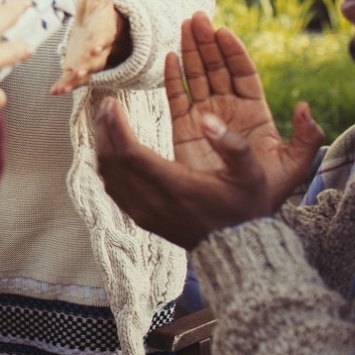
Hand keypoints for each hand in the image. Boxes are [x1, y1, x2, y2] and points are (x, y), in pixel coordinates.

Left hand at [51, 0, 122, 93]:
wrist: (104, 26)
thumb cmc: (99, 7)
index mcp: (105, 27)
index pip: (105, 34)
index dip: (101, 39)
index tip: (97, 44)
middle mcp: (100, 46)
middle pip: (97, 57)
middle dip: (89, 63)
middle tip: (80, 70)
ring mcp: (90, 59)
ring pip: (86, 72)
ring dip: (76, 78)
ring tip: (65, 85)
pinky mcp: (80, 67)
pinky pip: (73, 79)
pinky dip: (65, 85)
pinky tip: (55, 91)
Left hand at [95, 97, 275, 248]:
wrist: (237, 250)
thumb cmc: (245, 209)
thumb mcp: (251, 175)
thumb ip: (233, 145)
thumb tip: (207, 118)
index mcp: (175, 186)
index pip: (129, 152)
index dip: (116, 125)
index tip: (112, 103)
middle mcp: (153, 202)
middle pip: (112, 161)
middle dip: (104, 129)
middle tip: (105, 105)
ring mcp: (144, 213)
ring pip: (108, 175)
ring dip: (102, 145)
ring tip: (106, 121)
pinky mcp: (142, 219)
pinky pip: (113, 189)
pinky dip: (107, 165)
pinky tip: (112, 149)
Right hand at [165, 12, 325, 211]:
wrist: (233, 221)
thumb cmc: (265, 196)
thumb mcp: (295, 167)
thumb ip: (306, 138)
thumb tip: (302, 106)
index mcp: (256, 114)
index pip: (243, 74)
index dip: (233, 52)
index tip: (222, 31)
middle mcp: (229, 111)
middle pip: (217, 68)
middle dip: (207, 42)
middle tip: (196, 17)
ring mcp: (205, 119)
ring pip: (196, 77)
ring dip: (190, 51)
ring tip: (183, 26)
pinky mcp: (184, 130)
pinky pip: (177, 98)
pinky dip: (172, 78)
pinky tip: (169, 57)